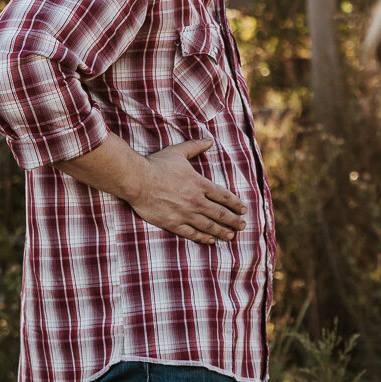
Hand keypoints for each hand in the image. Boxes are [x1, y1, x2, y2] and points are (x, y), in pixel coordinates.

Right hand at [128, 138, 246, 243]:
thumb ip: (195, 147)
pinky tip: (211, 241)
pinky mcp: (173, 223)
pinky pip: (192, 233)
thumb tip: (209, 140)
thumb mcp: (178, 152)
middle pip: (221, 214)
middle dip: (234, 221)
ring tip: (231, 235)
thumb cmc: (156, 165)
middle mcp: (196, 201)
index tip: (243, 210)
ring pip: (209, 226)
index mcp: (200, 184)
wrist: (137, 180)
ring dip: (222, 231)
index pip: (224, 196)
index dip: (236, 204)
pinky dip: (203, 238)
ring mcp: (185, 213)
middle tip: (242, 226)